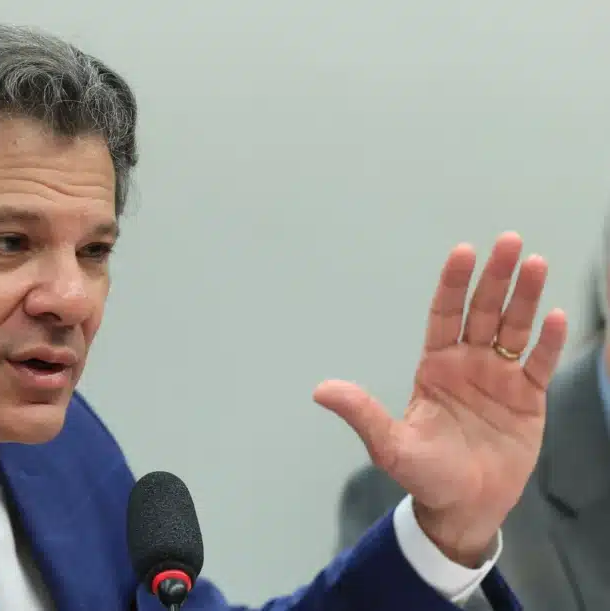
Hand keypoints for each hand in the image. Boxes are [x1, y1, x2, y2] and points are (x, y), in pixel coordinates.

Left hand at [314, 232, 566, 566]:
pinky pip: (539, 363)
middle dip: (495, 276)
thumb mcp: (389, 445)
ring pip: (514, 328)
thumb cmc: (424, 474)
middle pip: (483, 311)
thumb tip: (320, 391)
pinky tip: (556, 316)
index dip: (454, 283)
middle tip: (509, 240)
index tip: (464, 251)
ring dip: (526, 297)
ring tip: (537, 263)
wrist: (463, 506)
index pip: (445, 314)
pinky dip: (549, 342)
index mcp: (435, 366)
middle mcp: (468, 363)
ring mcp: (499, 378)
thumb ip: (363, 414)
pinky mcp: (528, 399)